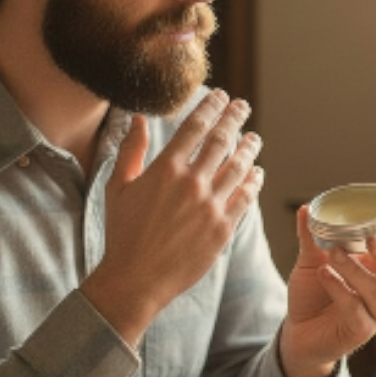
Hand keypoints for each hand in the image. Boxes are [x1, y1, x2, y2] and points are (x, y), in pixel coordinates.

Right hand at [80, 89, 263, 345]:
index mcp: (165, 169)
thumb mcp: (118, 187)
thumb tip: (139, 119)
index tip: (220, 96)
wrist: (135, 280)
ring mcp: (210, 207)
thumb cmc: (122, 234)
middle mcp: (191, 183)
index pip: (195, 127)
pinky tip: (257, 173)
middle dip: (234, 118)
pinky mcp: (223, 229)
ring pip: (239, 167)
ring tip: (254, 138)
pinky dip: (253, 182)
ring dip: (249, 148)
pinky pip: (245, 198)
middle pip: (222, 141)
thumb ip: (131, 150)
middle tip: (242, 106)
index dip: (210, 107)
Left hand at [279, 206, 375, 376]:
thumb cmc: (313, 293)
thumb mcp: (311, 260)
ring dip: (355, 269)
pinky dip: (339, 289)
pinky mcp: (360, 331)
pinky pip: (356, 309)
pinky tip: (323, 274)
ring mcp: (375, 313)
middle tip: (373, 239)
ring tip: (333, 253)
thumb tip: (307, 209)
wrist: (298, 331)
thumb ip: (311, 236)